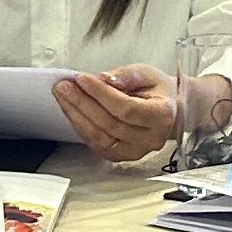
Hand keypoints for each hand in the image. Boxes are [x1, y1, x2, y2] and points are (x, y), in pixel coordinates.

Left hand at [58, 63, 177, 162]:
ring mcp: (136, 152)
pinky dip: (81, 127)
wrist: (169, 111)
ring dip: (76, 116)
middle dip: (82, 103)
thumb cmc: (157, 90)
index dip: (101, 94)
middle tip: (64, 86)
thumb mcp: (147, 74)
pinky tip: (71, 111)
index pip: (127, 108)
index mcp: (162, 116)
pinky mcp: (122, 157)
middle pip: (110, 124)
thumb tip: (102, 79)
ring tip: (62, 96)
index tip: (82, 79)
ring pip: (100, 138)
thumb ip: (126, 76)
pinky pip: (96, 145)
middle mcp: (151, 139)